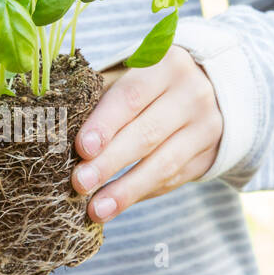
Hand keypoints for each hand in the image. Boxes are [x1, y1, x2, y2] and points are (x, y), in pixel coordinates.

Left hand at [71, 47, 223, 221]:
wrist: (213, 88)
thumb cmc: (152, 82)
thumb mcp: (133, 74)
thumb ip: (103, 96)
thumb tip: (60, 130)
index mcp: (167, 65)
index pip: (132, 96)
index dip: (106, 123)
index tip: (83, 148)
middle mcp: (193, 95)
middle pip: (147, 133)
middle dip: (110, 161)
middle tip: (79, 183)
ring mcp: (206, 128)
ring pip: (163, 164)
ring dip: (126, 190)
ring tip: (96, 209)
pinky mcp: (208, 156)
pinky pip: (172, 180)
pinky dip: (140, 194)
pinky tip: (115, 205)